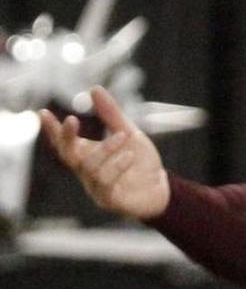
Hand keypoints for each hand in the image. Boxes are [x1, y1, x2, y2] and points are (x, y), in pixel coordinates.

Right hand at [38, 86, 169, 219]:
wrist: (160, 188)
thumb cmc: (139, 162)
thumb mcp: (128, 132)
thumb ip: (111, 114)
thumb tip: (94, 89)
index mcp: (86, 154)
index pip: (64, 141)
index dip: (52, 129)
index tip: (42, 113)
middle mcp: (86, 171)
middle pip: (67, 155)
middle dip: (66, 138)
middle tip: (71, 119)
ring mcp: (95, 187)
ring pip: (89, 167)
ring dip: (105, 149)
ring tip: (123, 135)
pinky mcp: (109, 200)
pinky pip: (106, 184)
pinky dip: (116, 167)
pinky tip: (129, 156)